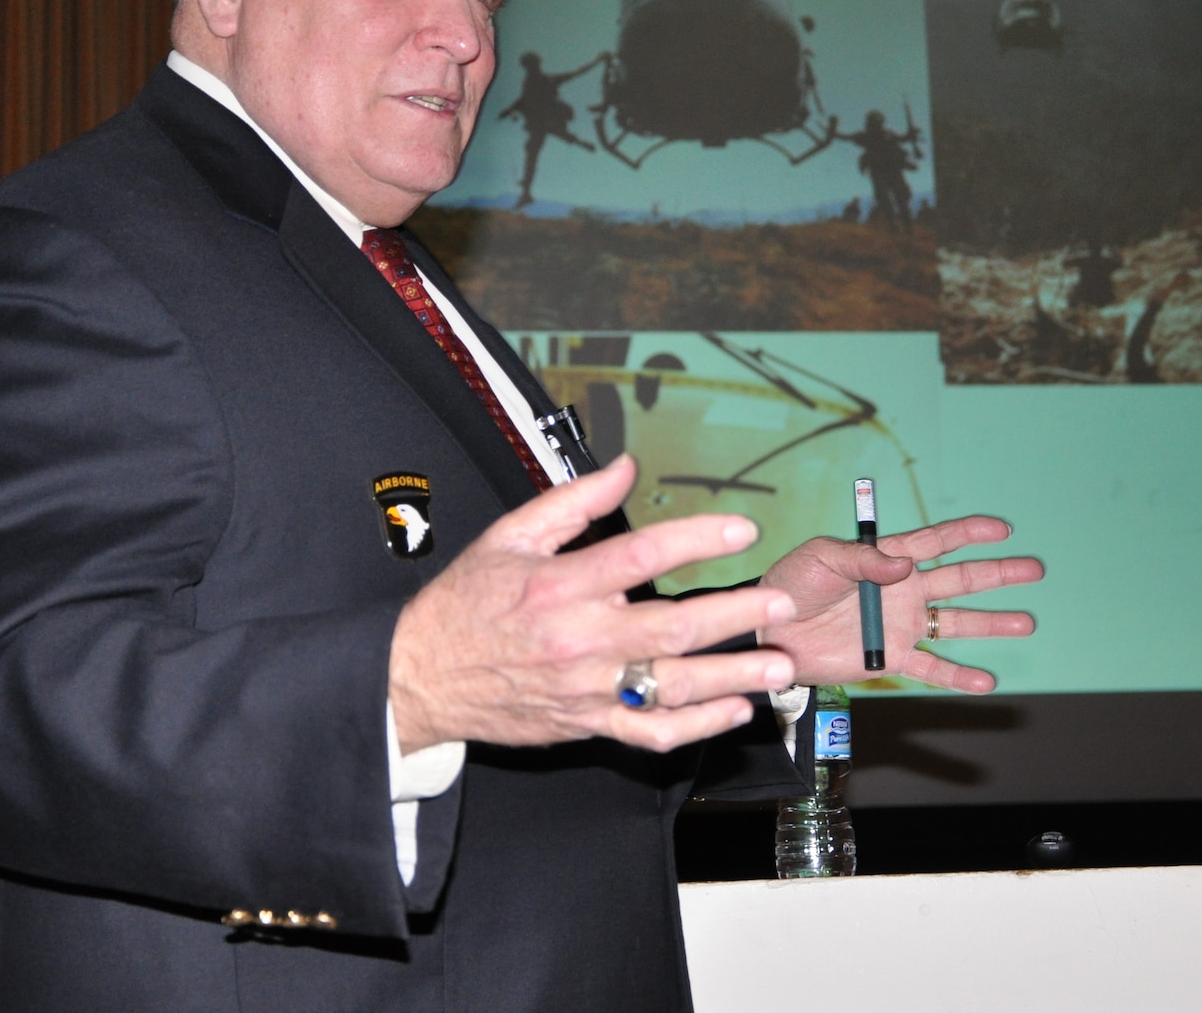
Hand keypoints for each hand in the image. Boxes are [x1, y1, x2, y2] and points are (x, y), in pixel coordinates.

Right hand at [389, 455, 797, 754]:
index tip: (741, 531)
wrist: (420, 677)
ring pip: (673, 687)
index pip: (640, 556)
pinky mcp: (587, 723)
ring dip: (734, 676)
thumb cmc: (465, 605)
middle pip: (672, 627)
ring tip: (779, 665)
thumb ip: (574, 502)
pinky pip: (650, 733)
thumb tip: (626, 468)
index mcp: (560, 585)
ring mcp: (586, 688)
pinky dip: (696, 727)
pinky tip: (733, 711)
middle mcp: (579, 639)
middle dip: (736, 615)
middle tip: (781, 603)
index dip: (696, 539)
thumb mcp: (509, 537)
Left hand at [759, 516, 1039, 692]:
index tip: (1002, 528)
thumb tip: (905, 565)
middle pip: (959, 579)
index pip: (936, 541)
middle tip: (1035, 569)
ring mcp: (899, 625)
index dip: (969, 533)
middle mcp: (901, 590)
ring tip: (1028, 622)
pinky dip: (958, 676)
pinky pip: (930, 668)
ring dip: (992, 623)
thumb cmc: (790, 585)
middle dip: (998, 574)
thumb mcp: (821, 559)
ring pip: (955, 623)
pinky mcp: (889, 658)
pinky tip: (985, 681)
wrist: (770, 632)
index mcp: (886, 559)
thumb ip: (863, 560)